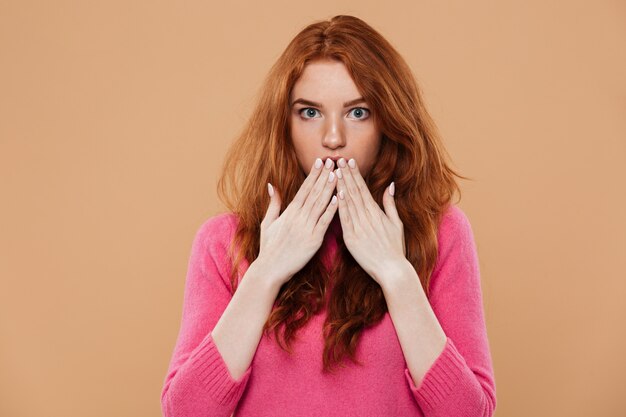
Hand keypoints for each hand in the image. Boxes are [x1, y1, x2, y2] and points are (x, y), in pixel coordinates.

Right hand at [257, 157, 337, 285]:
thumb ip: (273, 204)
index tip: (320, 162)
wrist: (270, 269)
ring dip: (330, 188)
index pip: (304, 189)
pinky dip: (331, 210)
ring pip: (320, 204)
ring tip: (338, 174)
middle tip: (333, 162)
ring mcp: (306, 228)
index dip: (313, 174)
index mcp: (289, 212)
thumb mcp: (267, 223)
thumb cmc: (269, 247)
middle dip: (324, 176)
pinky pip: (324, 222)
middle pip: (314, 193)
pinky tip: (338, 199)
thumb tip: (271, 185)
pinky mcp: (314, 240)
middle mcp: (298, 217)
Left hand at [334, 157, 405, 285]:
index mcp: (376, 213)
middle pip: (354, 192)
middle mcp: (367, 217)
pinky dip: (340, 207)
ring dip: (341, 186)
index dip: (355, 174)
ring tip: (333, 172)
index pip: (363, 189)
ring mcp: (359, 227)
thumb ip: (390, 204)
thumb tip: (390, 185)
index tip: (349, 161)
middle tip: (338, 160)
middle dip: (346, 175)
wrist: (392, 270)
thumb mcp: (396, 224)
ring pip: (348, 203)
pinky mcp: (352, 239)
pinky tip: (335, 195)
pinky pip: (344, 220)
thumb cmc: (395, 248)